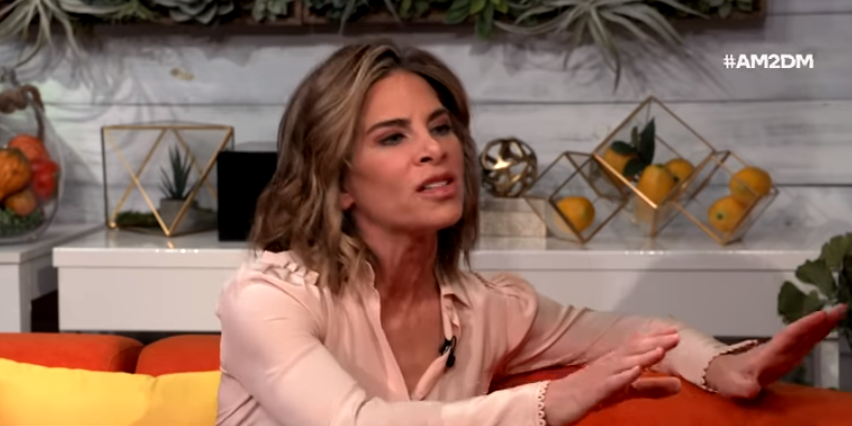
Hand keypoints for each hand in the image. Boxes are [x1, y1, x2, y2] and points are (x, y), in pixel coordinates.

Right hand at [544, 326, 682, 424]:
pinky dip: (622, 376)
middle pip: (633, 350)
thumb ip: (650, 387)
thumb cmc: (588, 393)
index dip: (656, 339)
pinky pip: (608, 382)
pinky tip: (634, 371)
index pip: (638, 347)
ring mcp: (599, 376)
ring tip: (659, 350)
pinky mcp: (592, 391)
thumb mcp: (625, 391)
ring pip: (622, 363)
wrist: (554, 402)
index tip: (675, 331)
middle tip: (675, 335)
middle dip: (654, 342)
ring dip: (641, 356)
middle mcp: (608, 364)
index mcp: (616, 362)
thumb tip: (678, 385)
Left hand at [705, 304, 846, 398]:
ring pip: (805, 336)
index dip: (803, 327)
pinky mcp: (787, 356)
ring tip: (838, 313)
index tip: (820, 316)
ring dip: (821, 325)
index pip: (788, 337)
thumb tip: (751, 390)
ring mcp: (784, 352)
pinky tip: (827, 327)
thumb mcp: (735, 385)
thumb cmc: (731, 378)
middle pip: (801, 333)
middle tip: (839, 309)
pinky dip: (817, 334)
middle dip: (819, 322)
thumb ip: (742, 387)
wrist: (726, 373)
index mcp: (769, 354)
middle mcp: (779, 350)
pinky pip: (805, 343)